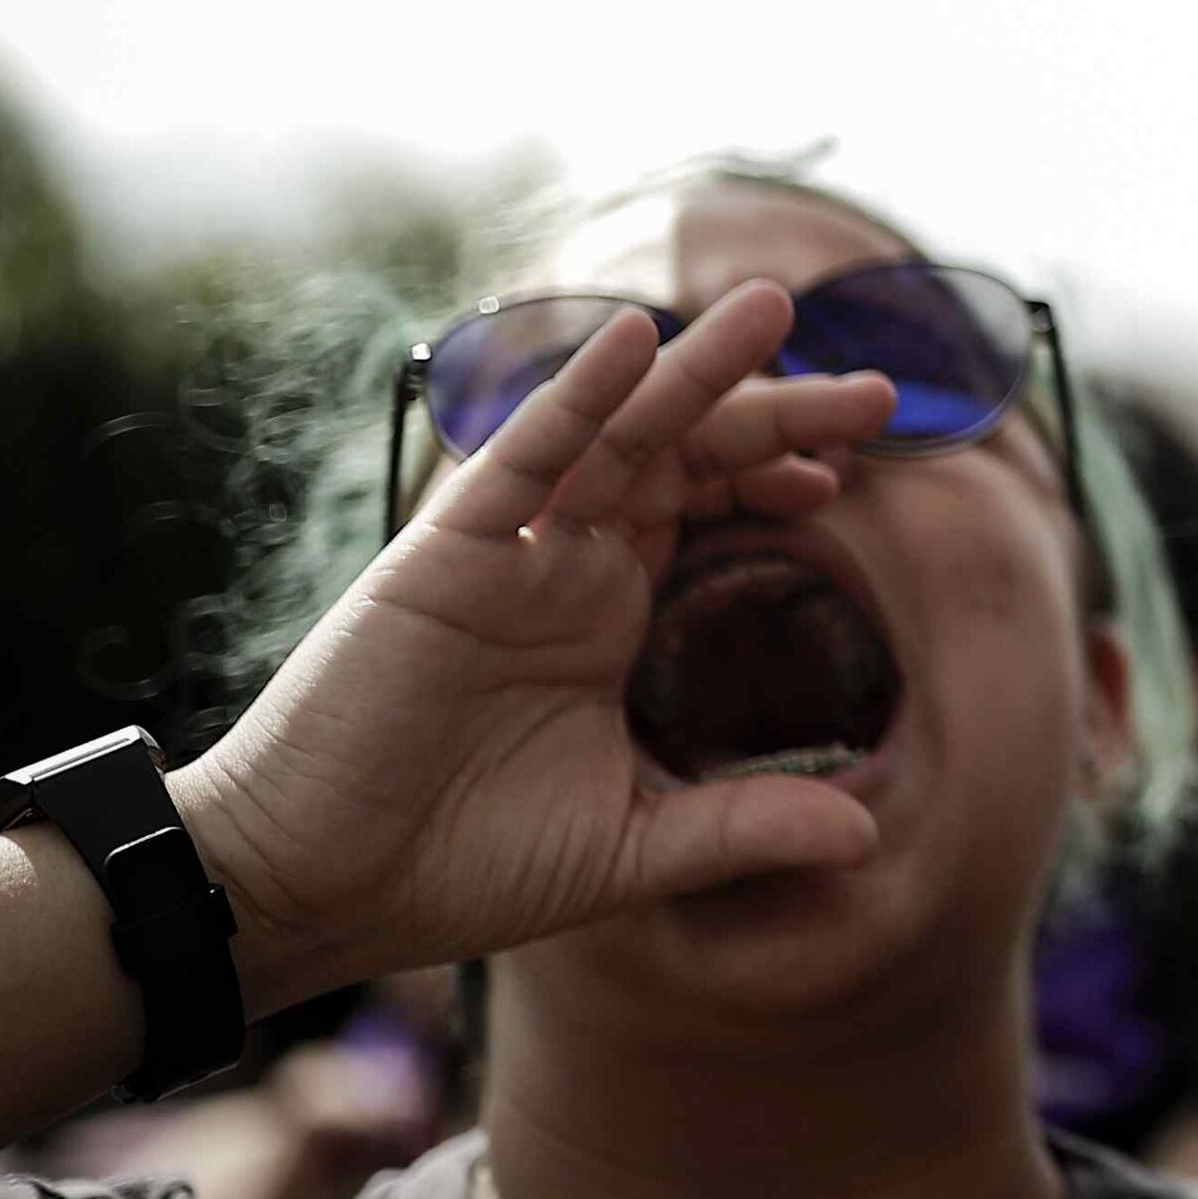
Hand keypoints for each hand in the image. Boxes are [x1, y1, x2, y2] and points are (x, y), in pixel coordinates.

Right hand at [172, 288, 899, 1008]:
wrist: (316, 891)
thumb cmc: (456, 864)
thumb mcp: (629, 845)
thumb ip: (744, 825)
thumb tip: (869, 834)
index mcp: (605, 611)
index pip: (706, 507)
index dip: (774, 478)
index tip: (843, 476)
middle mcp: (564, 565)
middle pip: (687, 457)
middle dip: (777, 415)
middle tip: (880, 393)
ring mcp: (508, 553)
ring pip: (618, 434)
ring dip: (696, 369)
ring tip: (773, 307)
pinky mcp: (445, 558)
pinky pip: (522, 458)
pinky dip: (577, 397)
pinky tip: (635, 343)